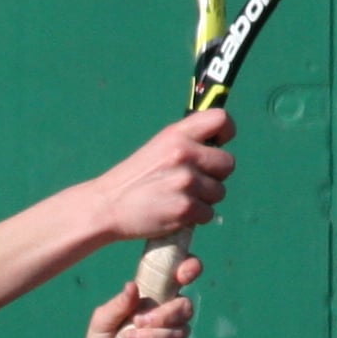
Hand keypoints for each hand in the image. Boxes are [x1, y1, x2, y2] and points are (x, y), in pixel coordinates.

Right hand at [82, 110, 233, 246]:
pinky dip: (195, 218)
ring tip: (179, 197)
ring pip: (220, 192)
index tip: (219, 144)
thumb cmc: (136, 178)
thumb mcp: (159, 147)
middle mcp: (183, 154)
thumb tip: (218, 144)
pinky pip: (209, 214)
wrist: (108, 206)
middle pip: (228, 163)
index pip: (221, 119)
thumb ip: (187, 142)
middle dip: (216, 175)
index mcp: (176, 134)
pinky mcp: (185, 208)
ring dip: (205, 199)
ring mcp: (186, 181)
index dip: (227, 132)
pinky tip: (175, 211)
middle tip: (193, 181)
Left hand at [87, 260, 201, 337]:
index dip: (190, 269)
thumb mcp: (102, 320)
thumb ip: (118, 304)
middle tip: (137, 322)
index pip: (181, 276)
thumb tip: (133, 286)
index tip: (182, 275)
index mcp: (154, 298)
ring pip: (181, 332)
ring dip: (156, 337)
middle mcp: (168, 316)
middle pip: (185, 306)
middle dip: (164, 314)